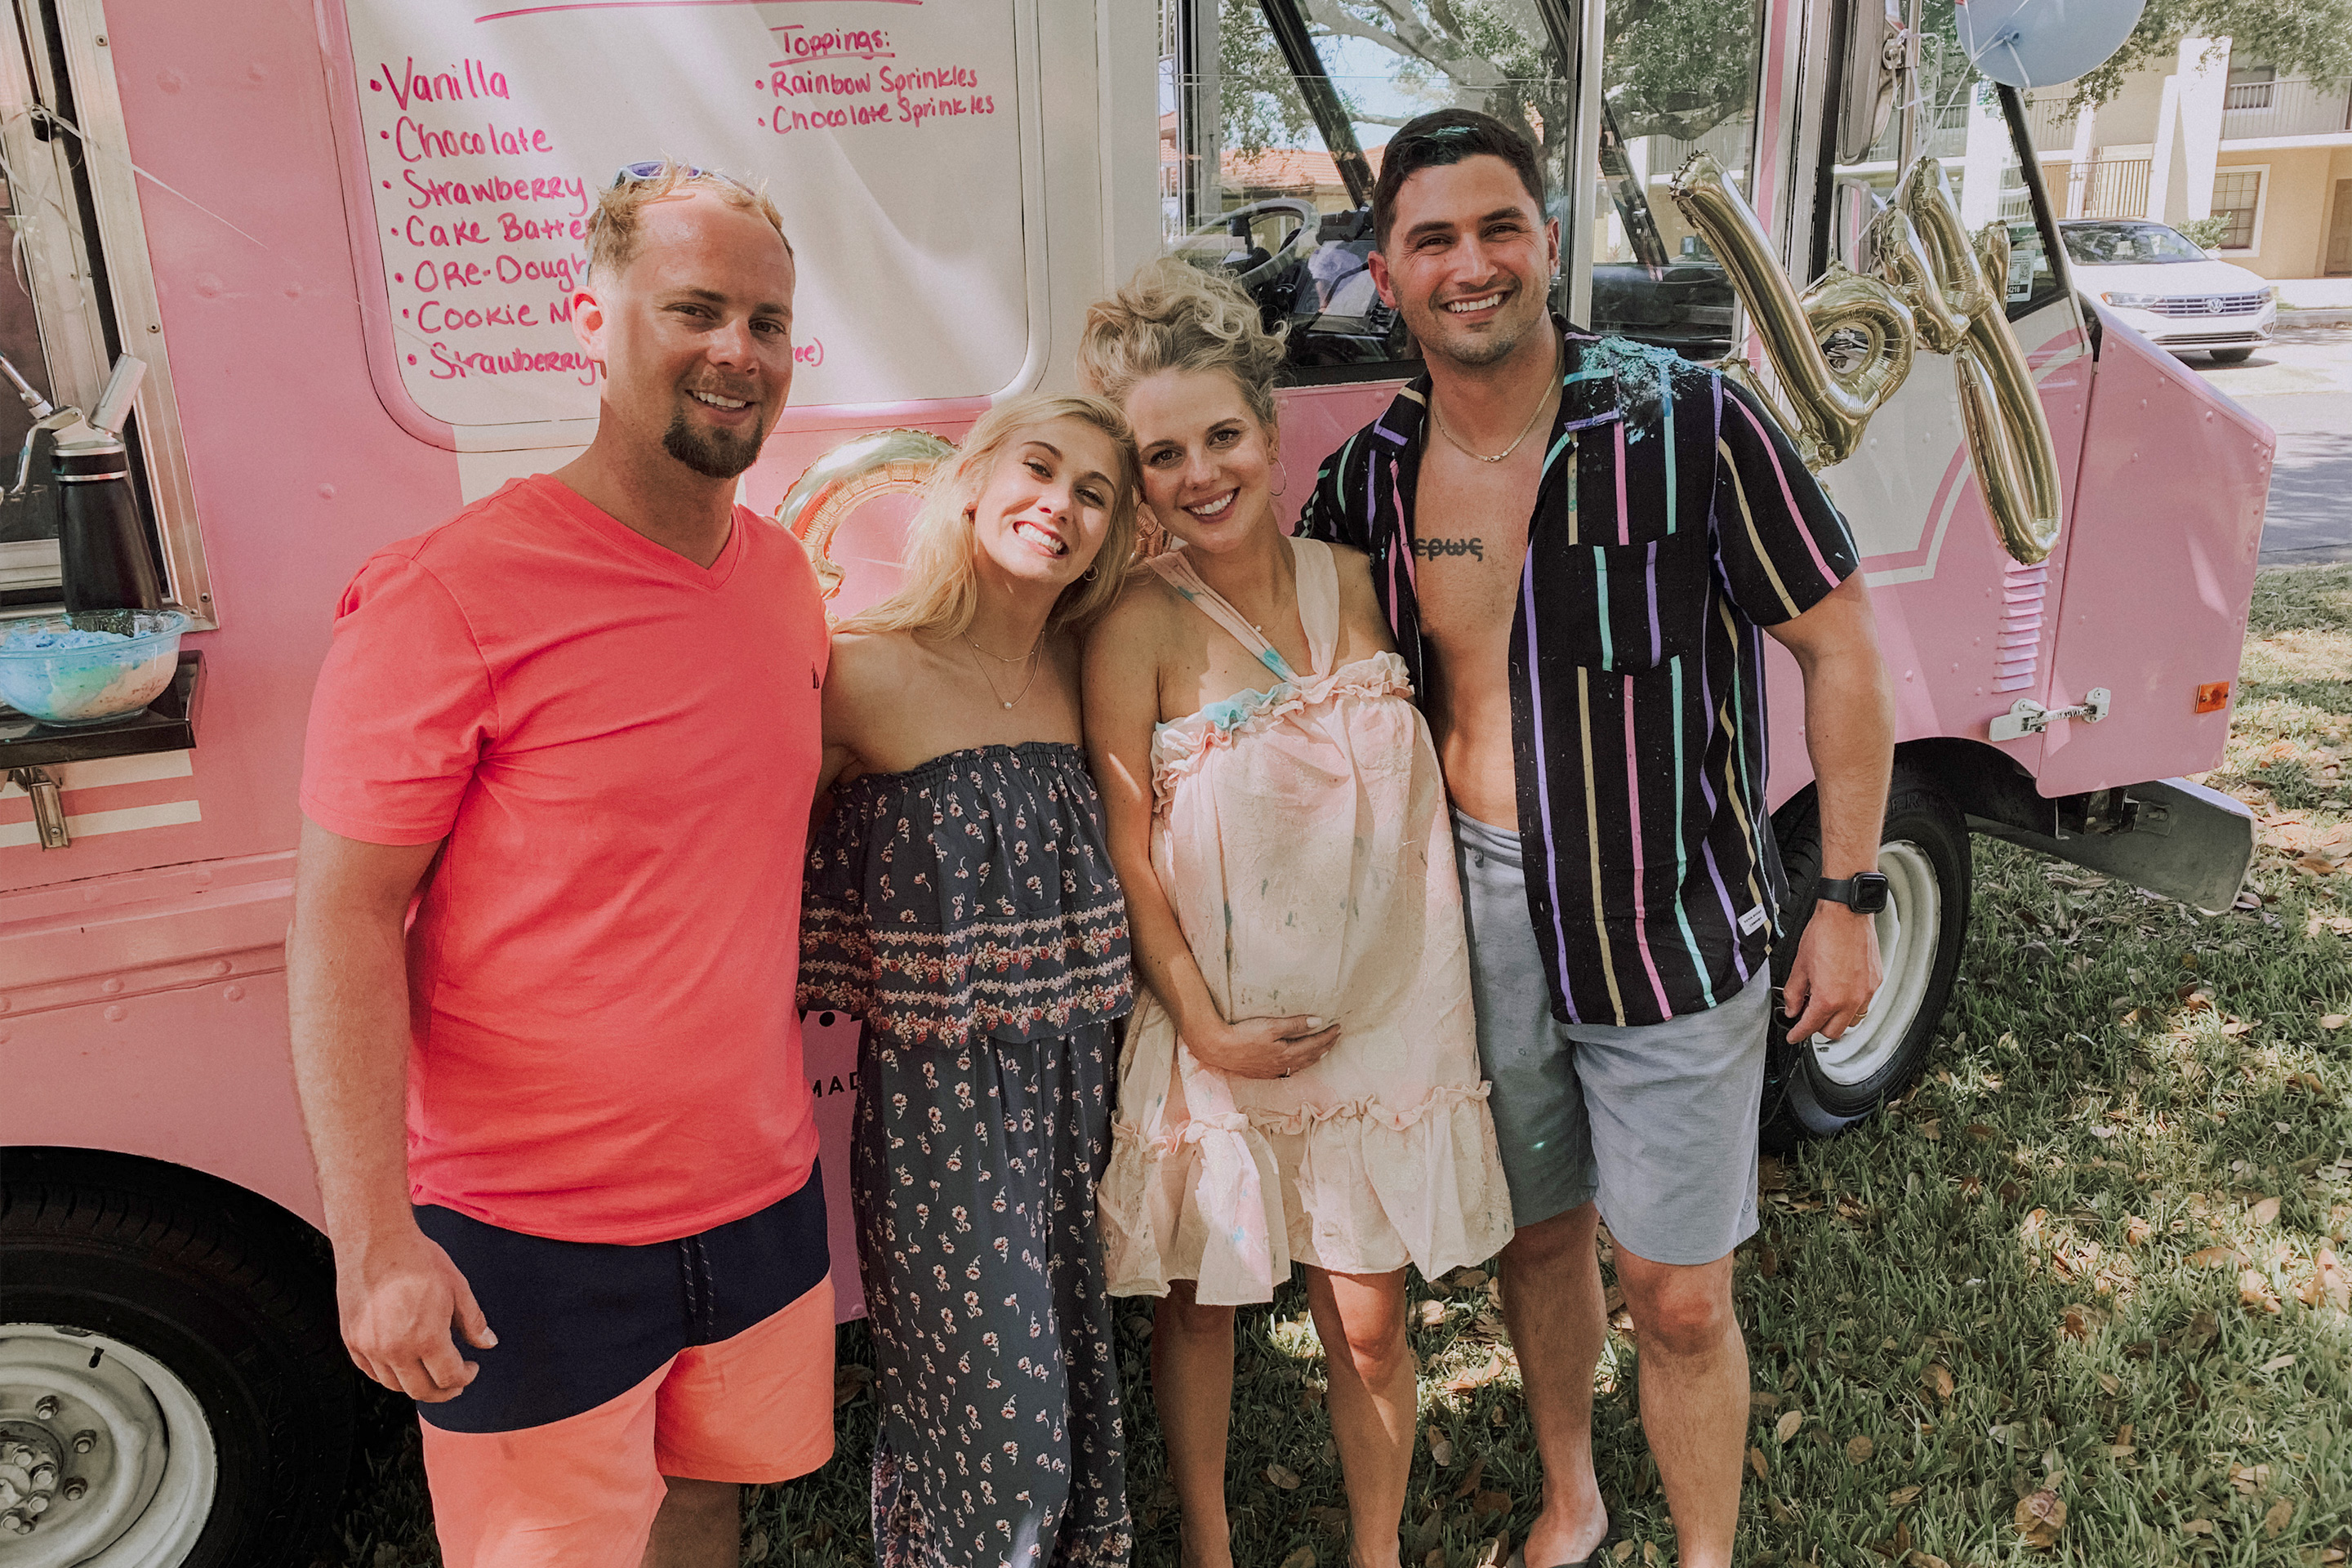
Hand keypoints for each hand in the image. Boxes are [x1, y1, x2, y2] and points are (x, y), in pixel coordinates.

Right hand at [336, 1223, 496, 1402]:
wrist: (376, 1241)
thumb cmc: (418, 1260)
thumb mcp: (457, 1287)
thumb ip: (473, 1321)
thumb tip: (488, 1343)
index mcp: (426, 1338)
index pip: (448, 1378)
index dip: (465, 1378)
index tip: (472, 1369)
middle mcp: (394, 1350)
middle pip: (421, 1391)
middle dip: (444, 1390)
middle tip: (455, 1380)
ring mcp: (369, 1348)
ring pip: (395, 1386)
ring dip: (416, 1384)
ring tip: (430, 1371)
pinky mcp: (352, 1341)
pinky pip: (372, 1372)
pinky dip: (390, 1375)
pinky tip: (404, 1362)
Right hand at [1190, 1014, 1342, 1078]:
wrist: (1218, 1049)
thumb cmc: (1244, 1035)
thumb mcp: (1271, 1026)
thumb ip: (1296, 1025)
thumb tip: (1318, 1022)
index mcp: (1287, 1053)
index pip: (1314, 1044)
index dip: (1328, 1036)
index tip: (1338, 1027)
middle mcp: (1283, 1065)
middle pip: (1311, 1056)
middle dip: (1326, 1046)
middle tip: (1337, 1037)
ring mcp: (1272, 1071)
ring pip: (1301, 1064)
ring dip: (1315, 1056)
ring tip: (1324, 1050)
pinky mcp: (1262, 1072)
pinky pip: (1289, 1069)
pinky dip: (1300, 1064)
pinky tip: (1298, 1062)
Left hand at [1781, 904, 1883, 1043]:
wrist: (1846, 914)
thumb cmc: (1825, 934)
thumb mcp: (1799, 966)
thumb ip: (1794, 993)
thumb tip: (1792, 1008)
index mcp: (1829, 998)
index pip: (1810, 1027)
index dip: (1798, 1034)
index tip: (1794, 1036)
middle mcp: (1851, 999)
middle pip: (1833, 1032)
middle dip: (1818, 1028)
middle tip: (1807, 1017)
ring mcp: (1866, 992)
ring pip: (1852, 1021)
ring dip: (1838, 1019)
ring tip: (1826, 1004)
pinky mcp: (1875, 982)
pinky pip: (1864, 1004)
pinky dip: (1852, 1005)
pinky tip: (1841, 992)